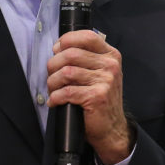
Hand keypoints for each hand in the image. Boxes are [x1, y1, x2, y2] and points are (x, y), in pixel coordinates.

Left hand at [47, 30, 131, 164]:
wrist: (112, 127)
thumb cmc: (100, 99)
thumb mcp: (99, 73)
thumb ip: (84, 58)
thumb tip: (58, 48)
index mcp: (110, 55)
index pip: (86, 36)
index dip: (66, 41)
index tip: (56, 51)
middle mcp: (110, 65)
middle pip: (71, 54)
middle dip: (53, 65)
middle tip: (52, 77)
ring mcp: (106, 81)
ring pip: (66, 72)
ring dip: (53, 83)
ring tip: (53, 91)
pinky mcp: (97, 97)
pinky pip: (67, 91)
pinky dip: (55, 97)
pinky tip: (55, 102)